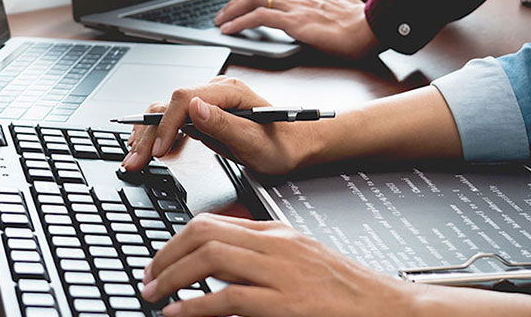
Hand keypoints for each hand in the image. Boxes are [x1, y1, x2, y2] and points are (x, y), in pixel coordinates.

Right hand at [122, 76, 319, 173]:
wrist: (296, 146)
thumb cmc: (283, 144)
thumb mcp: (256, 141)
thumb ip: (224, 124)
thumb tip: (193, 108)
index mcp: (229, 91)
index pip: (184, 97)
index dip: (167, 124)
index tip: (159, 150)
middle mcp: (216, 92)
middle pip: (169, 104)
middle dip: (149, 133)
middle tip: (134, 161)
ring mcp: (208, 102)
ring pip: (166, 112)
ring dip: (148, 134)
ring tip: (133, 158)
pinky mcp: (204, 115)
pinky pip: (173, 120)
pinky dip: (157, 134)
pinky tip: (146, 147)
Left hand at [141, 213, 416, 316]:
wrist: (382, 307)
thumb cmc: (339, 288)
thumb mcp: (297, 257)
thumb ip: (260, 253)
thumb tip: (218, 261)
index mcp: (274, 232)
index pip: (211, 223)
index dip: (176, 241)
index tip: (160, 260)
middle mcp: (273, 244)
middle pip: (204, 234)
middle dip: (166, 255)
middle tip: (148, 278)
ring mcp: (280, 271)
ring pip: (211, 259)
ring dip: (173, 277)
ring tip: (155, 294)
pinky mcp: (285, 303)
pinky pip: (229, 298)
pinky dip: (196, 305)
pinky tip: (179, 314)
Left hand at [214, 0, 379, 59]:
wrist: (373, 26)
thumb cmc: (362, 23)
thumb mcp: (338, 10)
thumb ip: (322, 8)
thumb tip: (312, 14)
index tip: (242, 5)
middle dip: (236, 2)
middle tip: (223, 13)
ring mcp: (295, 4)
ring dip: (232, 10)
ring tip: (220, 21)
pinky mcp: (294, 20)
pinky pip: (258, 17)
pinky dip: (239, 22)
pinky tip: (229, 30)